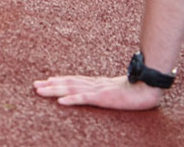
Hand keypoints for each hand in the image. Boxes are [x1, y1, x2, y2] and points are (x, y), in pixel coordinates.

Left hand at [33, 75, 163, 110]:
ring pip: (71, 89)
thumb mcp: (119, 91)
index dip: (60, 80)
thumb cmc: (137, 90)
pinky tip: (60, 102)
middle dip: (50, 85)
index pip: (75, 80)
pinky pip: (84, 99)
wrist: (149, 88)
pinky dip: (71, 99)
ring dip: (54, 90)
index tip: (46, 80)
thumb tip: (103, 93)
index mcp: (98, 83)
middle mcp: (94, 84)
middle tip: (34, 86)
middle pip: (68, 83)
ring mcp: (97, 90)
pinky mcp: (103, 98)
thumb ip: (109, 91)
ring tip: (39, 91)